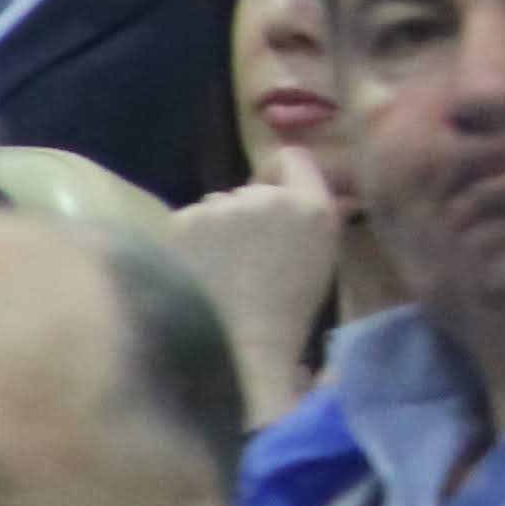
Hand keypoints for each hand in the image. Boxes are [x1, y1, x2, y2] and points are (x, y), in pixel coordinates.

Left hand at [170, 145, 350, 424]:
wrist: (238, 348)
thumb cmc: (287, 311)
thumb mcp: (322, 257)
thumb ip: (313, 214)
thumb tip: (296, 193)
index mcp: (311, 208)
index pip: (292, 157)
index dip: (280, 175)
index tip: (274, 202)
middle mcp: (266, 199)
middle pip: (251, 189)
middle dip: (248, 213)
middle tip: (249, 255)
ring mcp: (220, 209)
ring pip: (217, 207)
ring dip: (219, 228)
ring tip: (220, 269)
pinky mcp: (182, 223)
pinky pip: (189, 222)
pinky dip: (191, 242)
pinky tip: (198, 273)